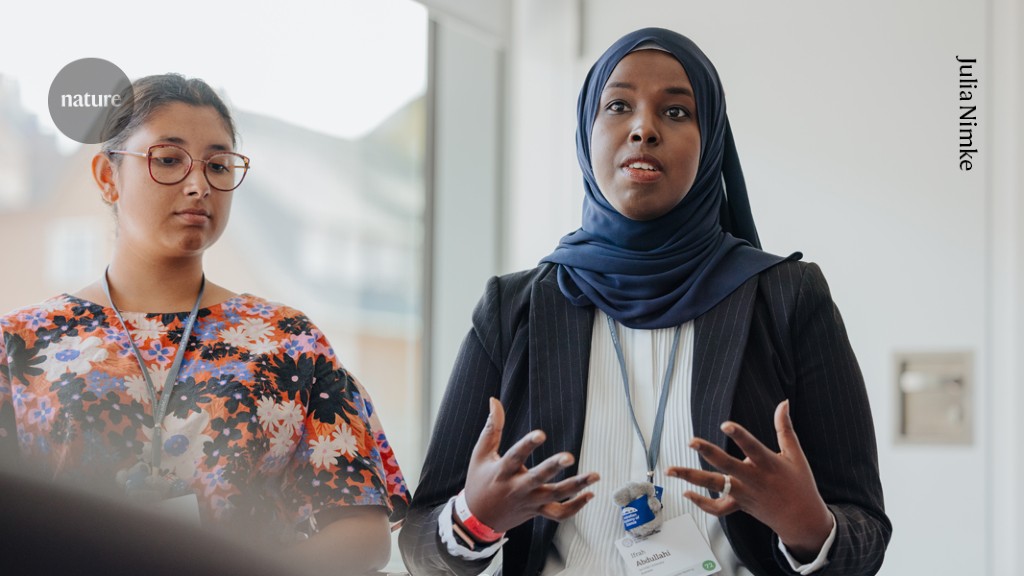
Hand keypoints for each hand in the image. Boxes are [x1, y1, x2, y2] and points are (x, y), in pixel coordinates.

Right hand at [463, 398, 599, 532]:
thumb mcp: (480, 454)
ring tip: (595, 475)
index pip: (514, 457)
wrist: (478, 519)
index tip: (541, 434)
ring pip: (555, 496)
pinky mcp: (537, 511)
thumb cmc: (479, 481)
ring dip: (576, 486)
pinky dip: (576, 506)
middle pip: (538, 479)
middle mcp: (517, 488)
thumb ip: (492, 427)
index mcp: (502, 471)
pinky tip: (590, 494)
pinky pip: (559, 513)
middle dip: (553, 468)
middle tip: (569, 457)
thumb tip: (494, 401)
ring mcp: (529, 502)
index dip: (527, 446)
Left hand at [666, 400, 831, 560]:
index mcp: (768, 464)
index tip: (725, 424)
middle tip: (691, 441)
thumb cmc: (799, 483)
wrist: (802, 519)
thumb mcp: (795, 454)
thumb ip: (784, 428)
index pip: (752, 447)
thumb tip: (783, 402)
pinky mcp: (738, 505)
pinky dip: (701, 503)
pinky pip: (717, 508)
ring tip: (670, 470)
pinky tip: (686, 492)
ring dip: (691, 477)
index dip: (739, 435)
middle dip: (708, 453)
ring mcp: (744, 494)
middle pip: (727, 466)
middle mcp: (753, 479)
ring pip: (714, 486)